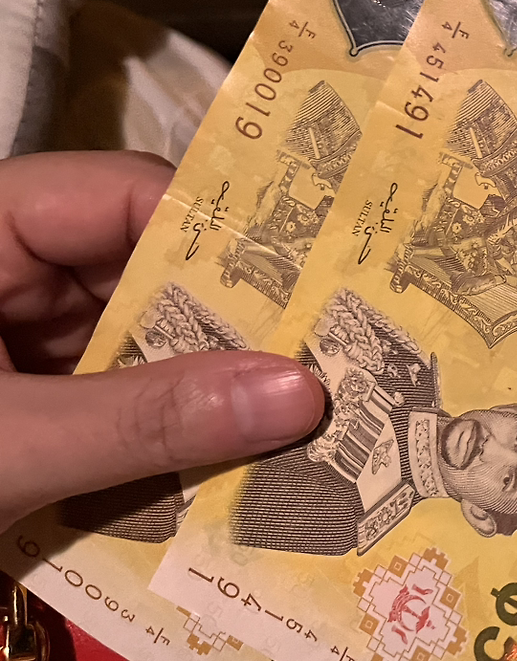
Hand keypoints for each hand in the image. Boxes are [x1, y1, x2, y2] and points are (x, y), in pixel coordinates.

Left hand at [0, 151, 323, 531]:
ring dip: (213, 390)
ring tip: (308, 422)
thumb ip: (144, 420)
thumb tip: (300, 393)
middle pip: (151, 272)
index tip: (321, 287)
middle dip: (236, 327)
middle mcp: (12, 269)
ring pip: (146, 341)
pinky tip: (235, 463)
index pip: (126, 196)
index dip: (225, 236)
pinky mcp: (33, 402)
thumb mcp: (0, 445)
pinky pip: (123, 398)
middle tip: (339, 363)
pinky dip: (171, 432)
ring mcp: (23, 339)